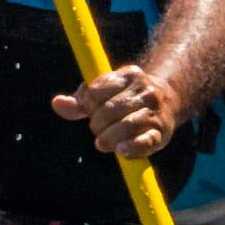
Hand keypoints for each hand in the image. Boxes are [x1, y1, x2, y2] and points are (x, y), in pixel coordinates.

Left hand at [58, 63, 184, 159]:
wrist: (168, 100)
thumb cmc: (125, 97)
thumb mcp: (104, 92)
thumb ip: (79, 101)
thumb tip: (57, 103)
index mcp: (129, 75)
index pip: (96, 92)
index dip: (88, 105)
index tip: (92, 110)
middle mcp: (146, 91)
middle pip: (109, 110)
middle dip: (97, 124)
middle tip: (98, 129)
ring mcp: (156, 111)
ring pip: (125, 125)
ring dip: (108, 138)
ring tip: (104, 142)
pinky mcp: (162, 132)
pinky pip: (145, 141)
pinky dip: (131, 146)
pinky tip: (121, 150)